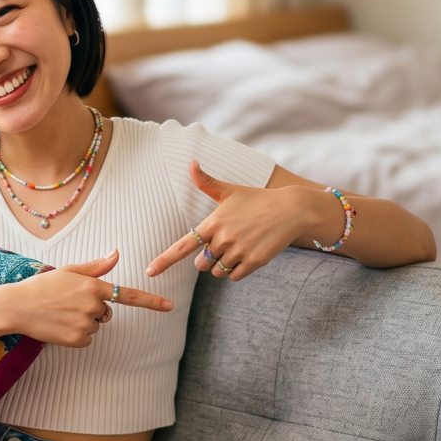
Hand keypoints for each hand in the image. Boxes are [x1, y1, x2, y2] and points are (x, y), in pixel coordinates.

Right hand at [0, 250, 172, 347]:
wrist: (17, 306)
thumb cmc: (42, 286)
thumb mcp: (69, 271)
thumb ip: (96, 266)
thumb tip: (116, 254)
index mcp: (92, 285)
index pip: (127, 294)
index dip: (150, 301)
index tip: (169, 306)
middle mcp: (92, 305)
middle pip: (106, 313)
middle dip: (93, 310)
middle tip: (68, 304)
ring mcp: (84, 323)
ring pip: (96, 327)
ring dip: (83, 323)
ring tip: (61, 314)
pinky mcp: (76, 339)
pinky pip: (87, 340)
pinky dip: (76, 336)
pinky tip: (60, 326)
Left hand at [146, 162, 331, 281]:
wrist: (291, 209)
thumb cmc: (257, 199)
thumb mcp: (231, 190)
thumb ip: (207, 182)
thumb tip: (191, 163)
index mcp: (213, 222)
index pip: (183, 246)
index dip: (164, 260)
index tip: (149, 272)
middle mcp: (223, 239)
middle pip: (200, 264)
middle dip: (207, 259)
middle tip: (223, 245)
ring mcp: (239, 251)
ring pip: (218, 272)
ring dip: (223, 265)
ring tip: (238, 247)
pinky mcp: (254, 262)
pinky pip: (234, 277)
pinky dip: (238, 271)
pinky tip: (248, 255)